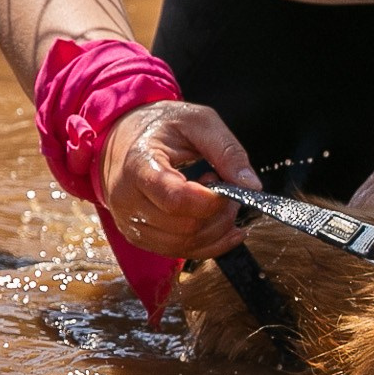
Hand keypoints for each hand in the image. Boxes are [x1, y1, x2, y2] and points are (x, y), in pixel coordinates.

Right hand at [98, 100, 256, 258]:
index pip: (176, 199)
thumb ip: (227, 150)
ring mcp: (130, 222)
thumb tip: (251, 187)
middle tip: (226, 190)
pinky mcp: (138, 235)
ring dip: (215, 230)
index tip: (228, 188)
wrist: (122, 138)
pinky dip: (208, 244)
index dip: (212, 201)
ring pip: (183, 245)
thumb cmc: (161, 126)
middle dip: (218, 214)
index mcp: (138, 165)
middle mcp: (126, 199)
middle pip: (184, 227)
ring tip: (217, 201)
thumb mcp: (198, 122)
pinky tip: (222, 226)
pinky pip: (178, 252)